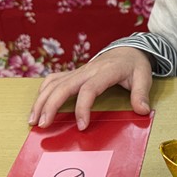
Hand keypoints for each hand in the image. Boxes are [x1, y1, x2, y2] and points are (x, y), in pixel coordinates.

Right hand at [28, 46, 153, 129]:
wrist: (128, 49)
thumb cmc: (134, 65)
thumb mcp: (144, 77)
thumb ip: (141, 94)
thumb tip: (142, 110)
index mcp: (105, 71)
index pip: (89, 89)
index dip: (83, 108)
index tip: (81, 126)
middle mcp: (88, 70)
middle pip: (64, 86)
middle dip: (50, 106)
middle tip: (43, 125)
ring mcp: (78, 71)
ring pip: (54, 83)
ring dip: (41, 101)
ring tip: (33, 121)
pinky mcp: (73, 73)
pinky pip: (53, 79)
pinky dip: (42, 91)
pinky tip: (37, 105)